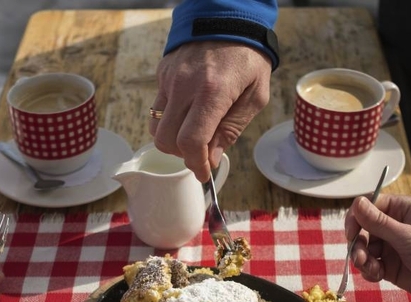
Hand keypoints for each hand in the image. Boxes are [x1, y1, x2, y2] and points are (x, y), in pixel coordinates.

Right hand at [150, 40, 270, 181]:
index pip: (191, 141)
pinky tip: (187, 111)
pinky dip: (169, 118)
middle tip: (199, 153)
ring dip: (171, 139)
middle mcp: (185, 86)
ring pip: (155, 127)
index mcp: (213, 92)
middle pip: (166, 140)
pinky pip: (157, 107)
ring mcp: (170, 79)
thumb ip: (231, 129)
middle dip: (182, 155)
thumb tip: (210, 157)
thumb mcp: (255, 96)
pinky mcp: (162, 74)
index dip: (196, 164)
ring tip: (191, 134)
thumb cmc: (248, 57)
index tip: (203, 173)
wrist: (229, 18)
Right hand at [344, 193, 410, 301]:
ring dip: (362, 259)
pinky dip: (369, 271)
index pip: (369, 206)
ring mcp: (391, 246)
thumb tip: (356, 203)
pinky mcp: (390, 266)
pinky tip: (377, 276)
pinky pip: (370, 265)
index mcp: (401, 210)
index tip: (351, 233)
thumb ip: (380, 223)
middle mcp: (394, 226)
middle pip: (362, 229)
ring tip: (371, 269)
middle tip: (359, 258)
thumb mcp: (409, 236)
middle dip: (357, 244)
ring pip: (364, 248)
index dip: (356, 218)